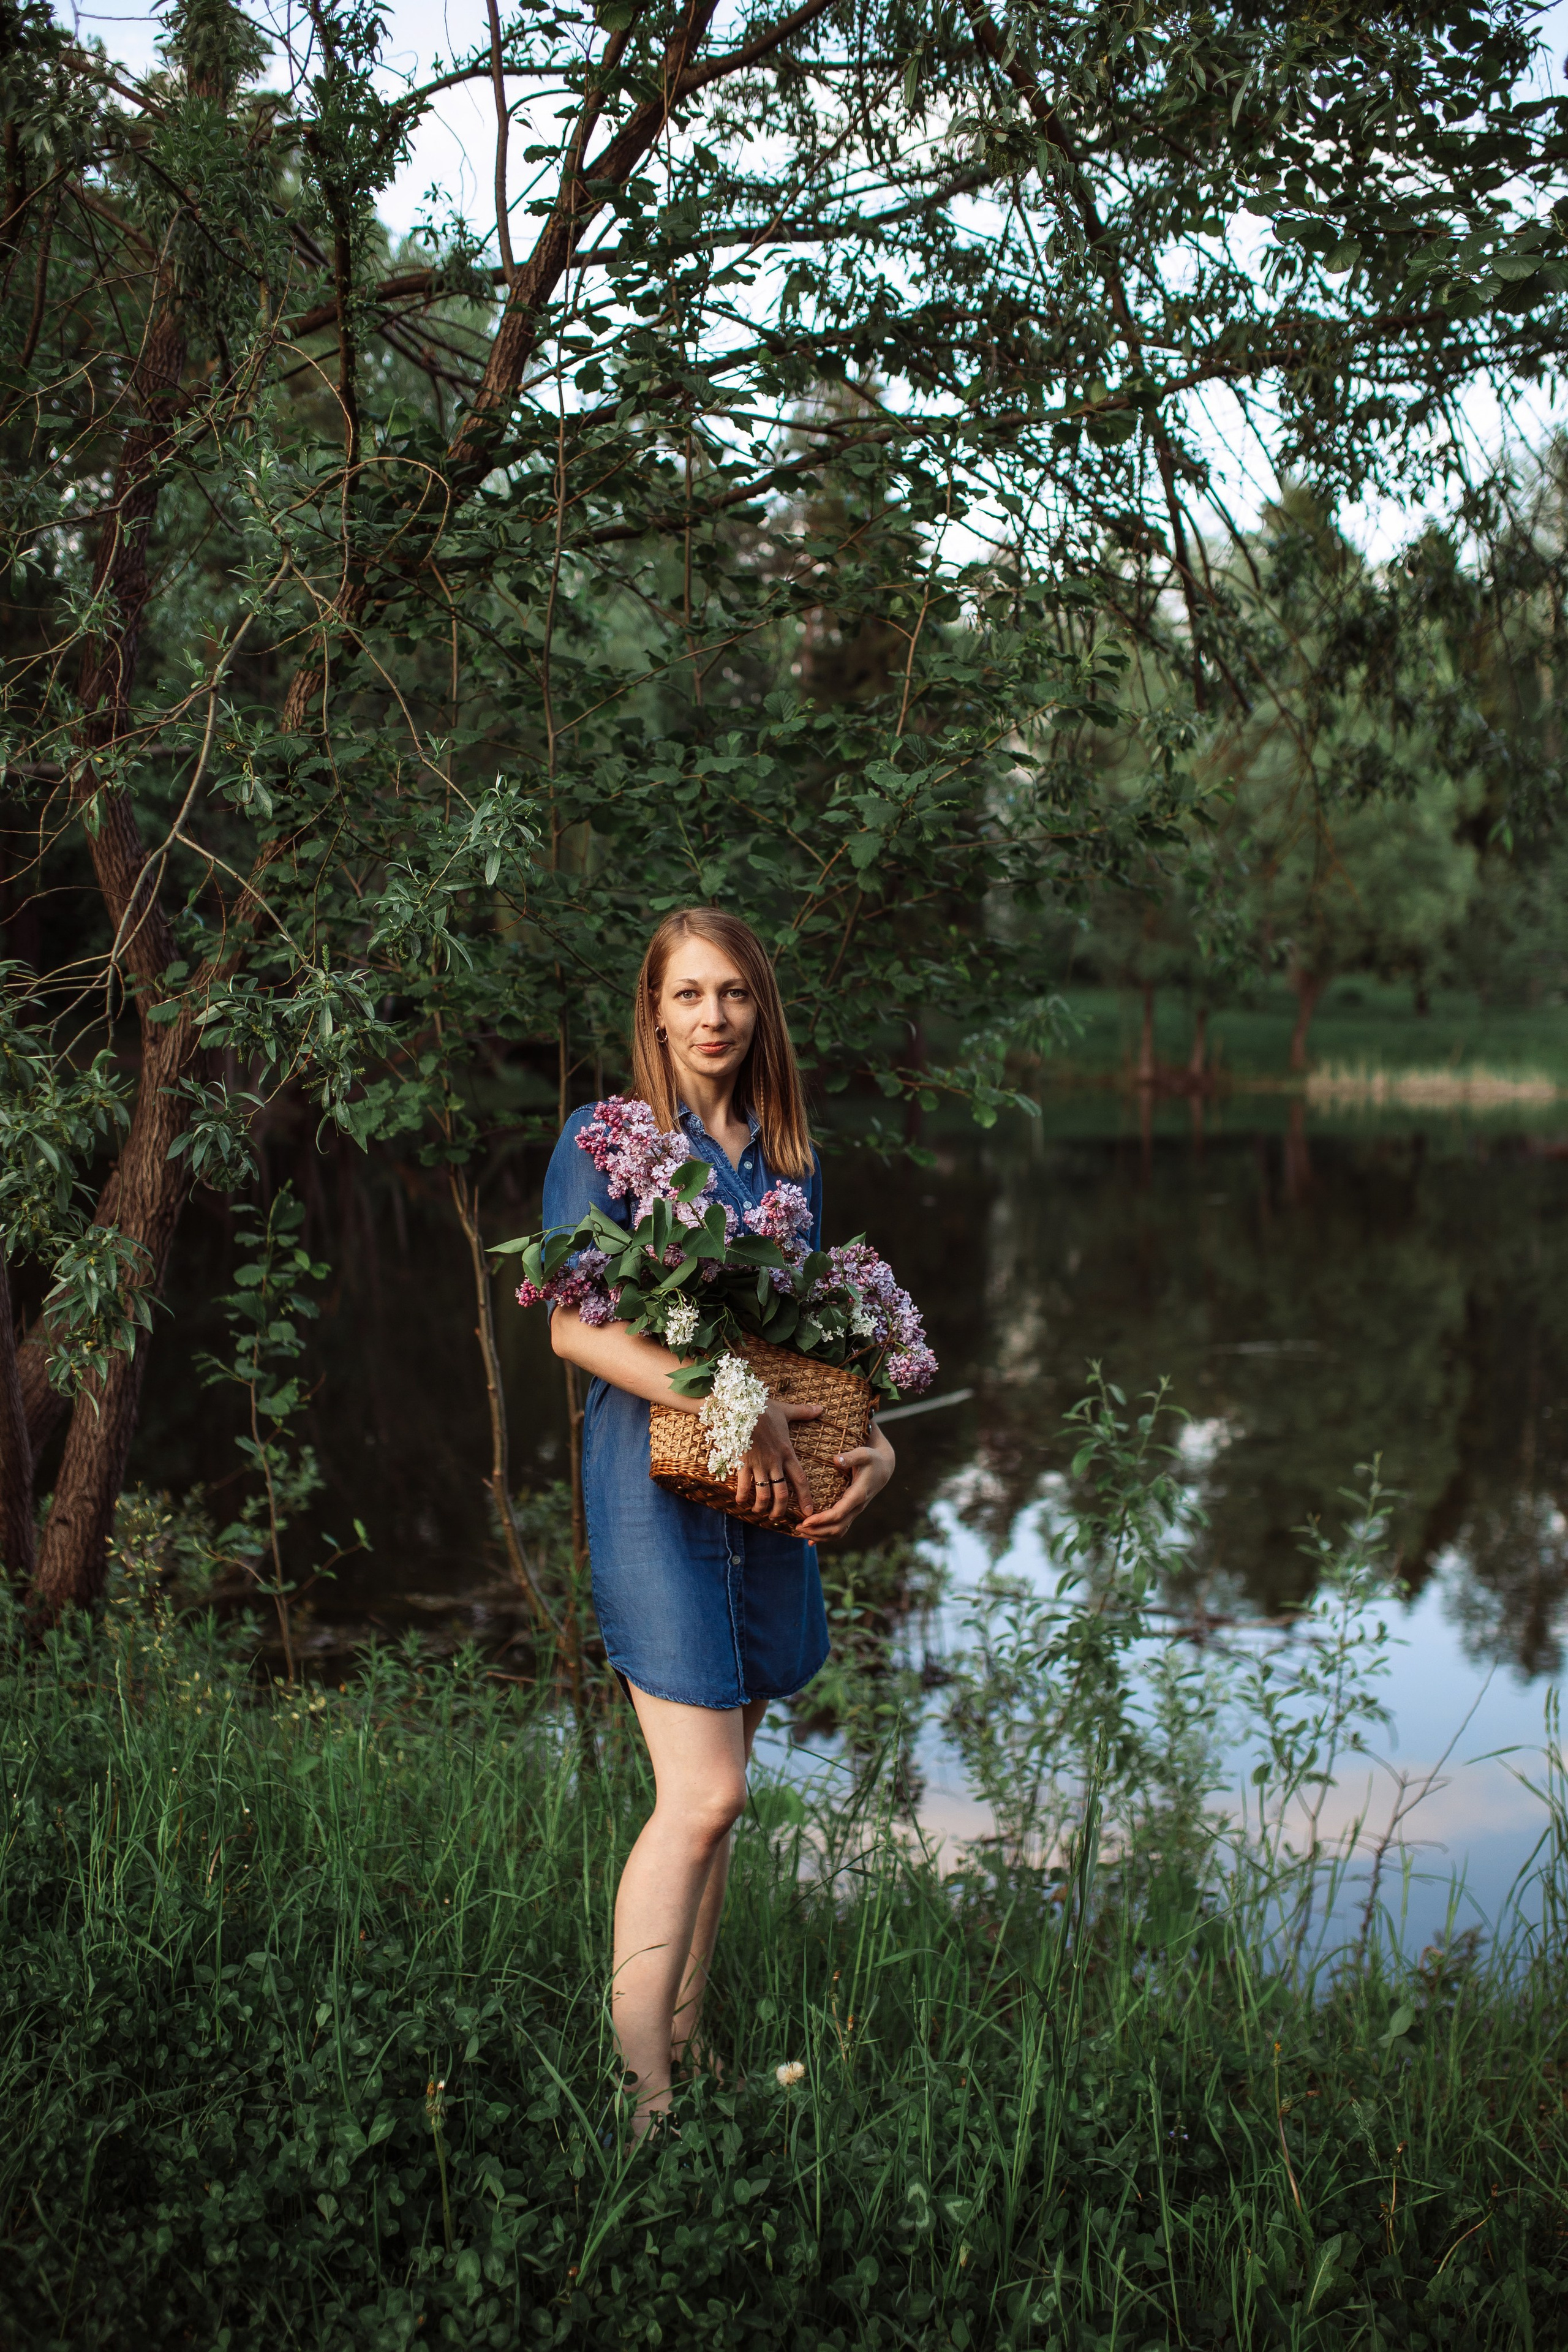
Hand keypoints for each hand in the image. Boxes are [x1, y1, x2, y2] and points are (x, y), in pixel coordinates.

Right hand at [735, 1397, 822, 1523]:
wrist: (740, 1405)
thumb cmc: (763, 1408)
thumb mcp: (785, 1410)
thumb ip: (803, 1412)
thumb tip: (821, 1408)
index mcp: (787, 1452)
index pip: (801, 1479)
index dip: (805, 1497)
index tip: (809, 1511)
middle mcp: (774, 1462)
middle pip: (782, 1493)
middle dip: (780, 1509)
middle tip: (777, 1518)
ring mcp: (758, 1464)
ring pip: (763, 1494)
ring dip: (761, 1507)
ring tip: (759, 1512)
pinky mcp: (742, 1463)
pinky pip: (743, 1485)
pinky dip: (742, 1496)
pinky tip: (740, 1501)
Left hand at [796, 1423, 894, 1544]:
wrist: (883, 1468)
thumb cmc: (871, 1459)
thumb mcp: (863, 1454)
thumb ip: (850, 1457)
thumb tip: (836, 1460)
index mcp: (858, 1495)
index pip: (838, 1514)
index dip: (821, 1520)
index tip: (805, 1521)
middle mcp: (856, 1507)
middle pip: (836, 1528)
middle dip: (816, 1531)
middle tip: (796, 1528)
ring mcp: (854, 1512)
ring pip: (838, 1532)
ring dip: (819, 1536)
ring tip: (799, 1532)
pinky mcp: (851, 1513)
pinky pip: (839, 1529)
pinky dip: (824, 1536)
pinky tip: (810, 1540)